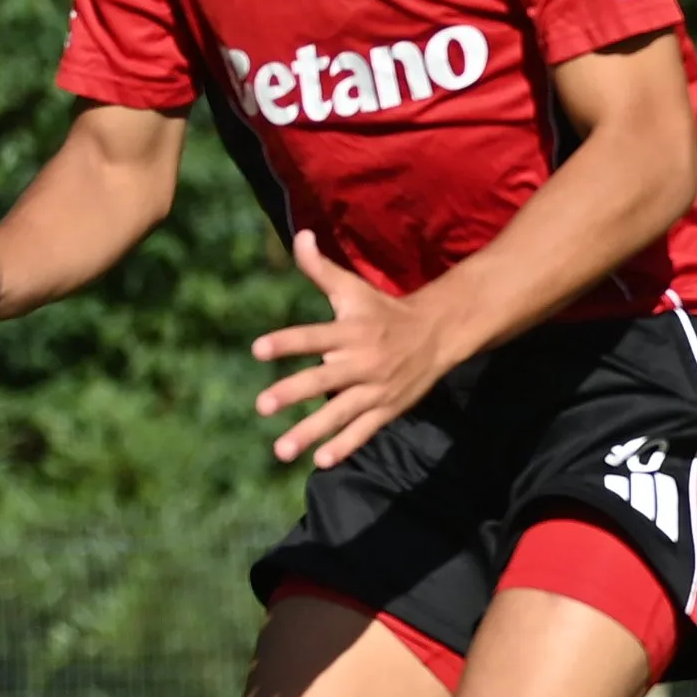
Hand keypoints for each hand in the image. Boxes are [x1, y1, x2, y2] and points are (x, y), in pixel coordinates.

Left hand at [249, 233, 452, 467]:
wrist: (438, 334)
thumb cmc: (384, 311)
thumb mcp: (353, 289)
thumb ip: (320, 269)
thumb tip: (299, 236)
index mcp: (351, 331)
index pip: (314, 336)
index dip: (287, 342)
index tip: (258, 350)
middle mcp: (362, 361)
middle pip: (323, 379)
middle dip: (293, 393)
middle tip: (262, 405)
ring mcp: (375, 388)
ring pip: (340, 413)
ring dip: (311, 432)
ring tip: (280, 450)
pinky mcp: (387, 408)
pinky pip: (363, 430)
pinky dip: (344, 446)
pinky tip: (320, 460)